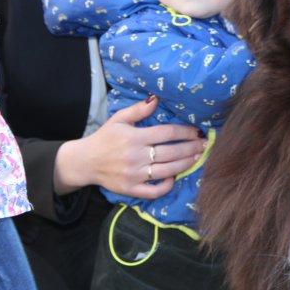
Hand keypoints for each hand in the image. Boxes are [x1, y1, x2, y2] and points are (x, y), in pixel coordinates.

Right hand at [54, 96, 206, 198]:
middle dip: (191, 147)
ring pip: (167, 171)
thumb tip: (156, 98)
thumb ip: (138, 110)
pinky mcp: (131, 189)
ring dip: (186, 164)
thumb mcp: (119, 119)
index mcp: (134, 137)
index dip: (185, 131)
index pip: (167, 133)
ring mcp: (134, 175)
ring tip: (198, 157)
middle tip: (204, 144)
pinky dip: (166, 186)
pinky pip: (153, 191)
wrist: (84, 162)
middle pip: (171, 152)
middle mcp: (135, 156)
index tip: (197, 131)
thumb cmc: (105, 138)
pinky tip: (175, 177)